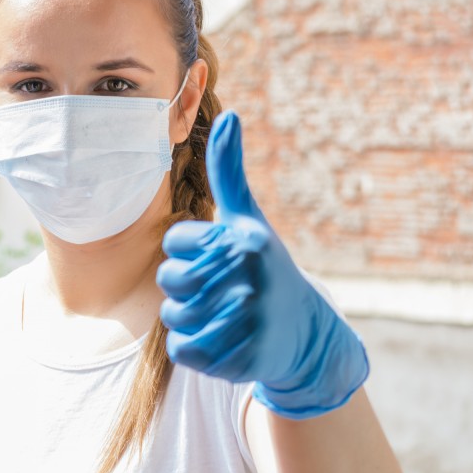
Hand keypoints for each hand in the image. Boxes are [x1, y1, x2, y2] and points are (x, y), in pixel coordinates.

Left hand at [156, 112, 367, 419]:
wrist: (305, 334)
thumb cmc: (266, 268)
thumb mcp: (250, 220)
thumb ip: (229, 172)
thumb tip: (229, 114)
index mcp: (245, 240)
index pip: (174, 242)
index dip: (187, 252)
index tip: (216, 258)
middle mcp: (249, 278)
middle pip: (168, 280)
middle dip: (183, 286)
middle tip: (215, 290)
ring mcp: (248, 321)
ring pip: (172, 317)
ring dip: (188, 318)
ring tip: (221, 315)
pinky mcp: (242, 359)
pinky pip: (182, 350)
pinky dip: (195, 349)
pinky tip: (222, 340)